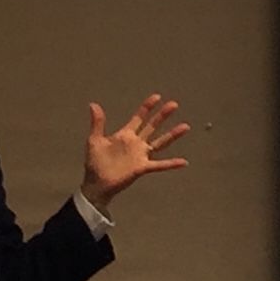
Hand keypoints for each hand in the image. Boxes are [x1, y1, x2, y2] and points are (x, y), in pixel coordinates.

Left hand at [80, 94, 188, 212]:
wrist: (96, 183)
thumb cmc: (95, 163)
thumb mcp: (95, 140)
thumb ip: (97, 123)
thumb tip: (93, 104)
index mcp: (125, 135)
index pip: (139, 118)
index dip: (147, 107)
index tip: (157, 97)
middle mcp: (136, 143)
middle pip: (153, 126)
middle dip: (163, 115)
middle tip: (174, 104)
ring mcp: (141, 155)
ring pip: (161, 142)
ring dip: (173, 135)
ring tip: (185, 126)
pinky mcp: (142, 167)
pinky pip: (160, 165)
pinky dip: (171, 164)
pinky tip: (183, 162)